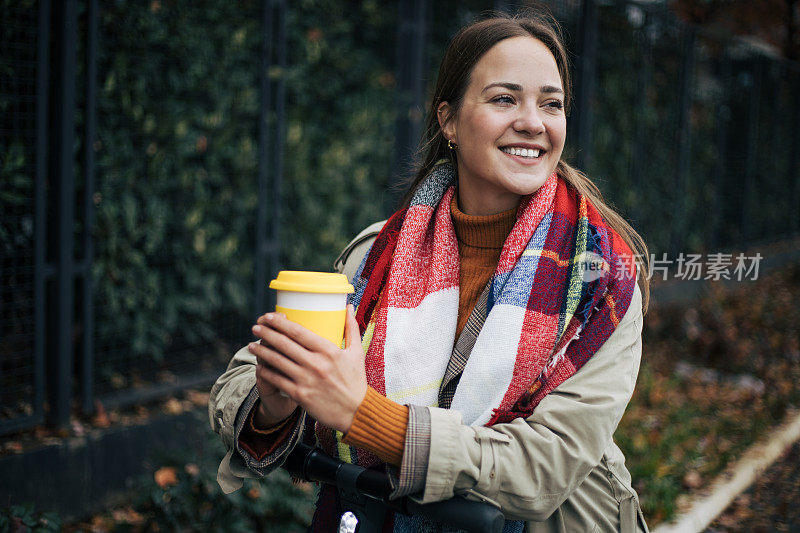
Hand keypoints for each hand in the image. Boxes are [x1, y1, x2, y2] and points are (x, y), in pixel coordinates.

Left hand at [248, 304, 366, 432]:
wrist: (356, 412)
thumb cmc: (356, 381)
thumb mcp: (357, 353)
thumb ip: (351, 328)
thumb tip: (349, 307)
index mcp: (329, 351)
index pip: (300, 332)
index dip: (281, 322)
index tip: (269, 316)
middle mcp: (316, 364)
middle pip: (284, 344)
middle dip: (266, 333)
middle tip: (256, 326)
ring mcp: (307, 380)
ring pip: (277, 361)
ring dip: (261, 352)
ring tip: (252, 345)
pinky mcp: (301, 395)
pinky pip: (278, 380)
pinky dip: (266, 372)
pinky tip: (259, 367)